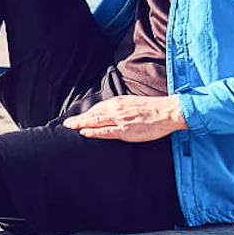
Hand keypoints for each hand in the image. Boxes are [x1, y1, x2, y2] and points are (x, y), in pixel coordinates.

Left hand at [62, 95, 188, 141]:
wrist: (167, 112)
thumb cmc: (153, 109)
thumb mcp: (133, 104)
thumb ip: (122, 108)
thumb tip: (112, 112)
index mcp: (119, 102)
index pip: (97, 107)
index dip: (86, 113)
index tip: (76, 117)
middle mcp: (116, 108)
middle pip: (93, 114)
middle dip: (78, 119)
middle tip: (66, 123)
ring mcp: (120, 119)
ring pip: (95, 121)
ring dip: (81, 124)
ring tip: (69, 127)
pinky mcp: (125, 130)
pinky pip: (105, 132)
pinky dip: (93, 131)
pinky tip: (84, 132)